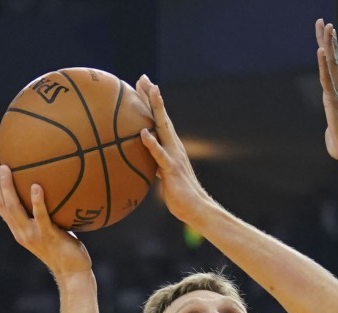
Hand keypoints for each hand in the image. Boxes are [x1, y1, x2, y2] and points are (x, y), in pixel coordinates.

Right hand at [0, 159, 91, 278]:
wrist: (73, 272)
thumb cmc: (67, 250)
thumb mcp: (53, 230)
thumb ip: (48, 215)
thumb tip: (56, 191)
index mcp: (19, 229)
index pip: (0, 205)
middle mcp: (20, 232)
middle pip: (1, 204)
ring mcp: (32, 235)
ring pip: (13, 208)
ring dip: (8, 187)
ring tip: (8, 168)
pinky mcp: (47, 236)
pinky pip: (40, 216)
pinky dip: (37, 201)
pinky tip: (37, 186)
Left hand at [136, 74, 213, 225]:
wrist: (196, 208)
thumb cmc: (179, 195)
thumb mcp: (163, 175)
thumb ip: (154, 163)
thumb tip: (142, 161)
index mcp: (171, 147)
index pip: (158, 121)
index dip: (150, 103)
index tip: (141, 85)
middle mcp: (174, 146)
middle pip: (161, 117)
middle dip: (151, 97)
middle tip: (143, 78)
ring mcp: (174, 156)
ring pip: (163, 128)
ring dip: (156, 109)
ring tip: (150, 92)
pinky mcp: (171, 169)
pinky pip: (160, 155)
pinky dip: (152, 144)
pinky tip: (144, 133)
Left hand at [316, 19, 337, 162]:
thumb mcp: (333, 133)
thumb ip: (330, 127)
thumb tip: (331, 132)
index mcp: (337, 95)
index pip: (331, 68)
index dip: (329, 50)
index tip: (326, 34)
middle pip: (332, 59)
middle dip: (327, 40)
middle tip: (324, 22)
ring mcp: (337, 94)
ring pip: (331, 64)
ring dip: (328, 43)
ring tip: (326, 25)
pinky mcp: (333, 100)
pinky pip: (326, 78)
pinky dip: (323, 64)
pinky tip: (321, 50)